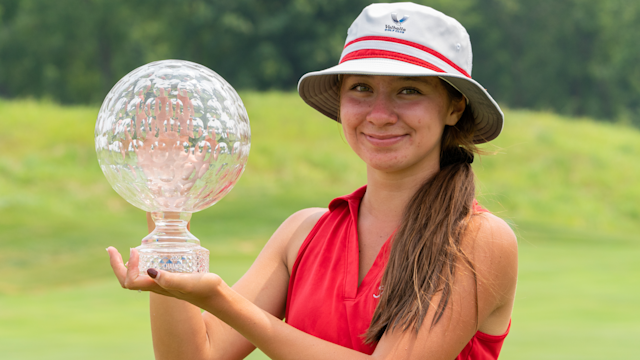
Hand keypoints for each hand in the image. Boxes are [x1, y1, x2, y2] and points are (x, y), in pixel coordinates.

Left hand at [106, 247, 223, 308]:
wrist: (216, 296)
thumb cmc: (203, 289)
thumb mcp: (186, 282)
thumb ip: (169, 279)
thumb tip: (150, 271)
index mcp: (156, 287)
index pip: (129, 280)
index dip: (126, 265)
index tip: (135, 249)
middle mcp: (156, 286)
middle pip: (126, 280)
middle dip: (116, 265)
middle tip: (110, 249)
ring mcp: (163, 283)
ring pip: (137, 277)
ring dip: (127, 264)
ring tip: (127, 251)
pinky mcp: (171, 279)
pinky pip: (149, 273)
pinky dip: (143, 263)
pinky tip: (150, 254)